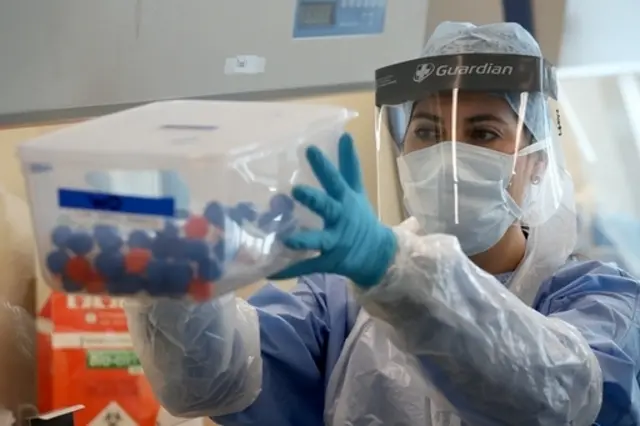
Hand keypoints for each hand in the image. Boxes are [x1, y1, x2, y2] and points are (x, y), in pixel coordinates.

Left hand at [269, 133, 396, 287]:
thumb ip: (348, 165)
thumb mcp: (356, 191)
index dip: (323, 165)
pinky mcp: (329, 262)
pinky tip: (271, 272)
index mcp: (345, 200)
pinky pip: (308, 266)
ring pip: (319, 240)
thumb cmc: (359, 218)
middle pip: (327, 207)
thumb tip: (345, 134)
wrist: (377, 254)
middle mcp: (341, 219)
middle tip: (296, 190)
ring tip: (288, 240)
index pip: (334, 179)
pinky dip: (291, 270)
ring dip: (304, 240)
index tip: (309, 149)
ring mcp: (335, 242)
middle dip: (314, 199)